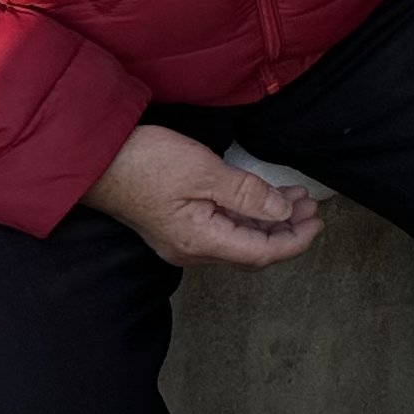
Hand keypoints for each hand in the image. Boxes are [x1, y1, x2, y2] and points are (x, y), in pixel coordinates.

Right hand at [81, 118, 323, 269]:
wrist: (96, 160)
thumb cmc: (145, 163)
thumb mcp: (204, 172)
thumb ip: (246, 194)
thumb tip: (283, 211)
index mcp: (200, 242)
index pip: (261, 253)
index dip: (294, 241)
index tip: (317, 223)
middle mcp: (192, 250)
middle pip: (252, 251)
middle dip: (286, 232)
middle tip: (312, 208)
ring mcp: (182, 240)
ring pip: (238, 239)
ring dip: (268, 222)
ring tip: (295, 200)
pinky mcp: (177, 225)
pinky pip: (222, 228)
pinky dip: (247, 215)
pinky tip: (263, 199)